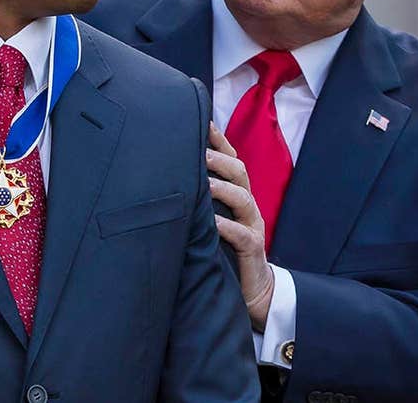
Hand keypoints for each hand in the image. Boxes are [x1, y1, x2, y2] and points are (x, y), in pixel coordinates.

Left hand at [206, 121, 274, 331]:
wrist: (252, 293)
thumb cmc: (223, 252)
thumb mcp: (208, 222)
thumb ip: (197, 201)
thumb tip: (164, 179)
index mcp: (236, 197)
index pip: (231, 162)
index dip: (219, 142)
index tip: (202, 123)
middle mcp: (247, 207)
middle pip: (240, 173)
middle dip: (219, 160)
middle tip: (198, 150)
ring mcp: (252, 227)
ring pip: (243, 199)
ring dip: (223, 189)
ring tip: (203, 182)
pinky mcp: (252, 250)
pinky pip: (243, 235)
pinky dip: (227, 227)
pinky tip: (212, 223)